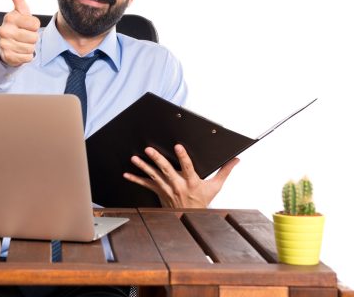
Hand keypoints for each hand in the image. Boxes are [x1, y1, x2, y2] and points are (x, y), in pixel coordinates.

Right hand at [0, 0, 40, 66]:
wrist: (6, 46)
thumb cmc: (17, 26)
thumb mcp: (19, 10)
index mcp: (10, 17)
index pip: (35, 24)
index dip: (34, 26)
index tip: (26, 25)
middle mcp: (4, 30)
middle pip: (34, 37)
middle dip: (32, 38)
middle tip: (24, 36)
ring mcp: (4, 44)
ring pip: (31, 48)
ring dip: (29, 47)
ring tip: (21, 43)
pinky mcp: (7, 56)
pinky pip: (27, 57)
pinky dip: (26, 56)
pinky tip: (19, 52)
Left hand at [124, 144, 238, 207]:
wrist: (190, 217)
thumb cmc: (202, 200)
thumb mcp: (215, 186)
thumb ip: (225, 171)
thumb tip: (236, 159)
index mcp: (192, 182)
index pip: (187, 167)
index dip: (183, 157)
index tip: (178, 146)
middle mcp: (178, 185)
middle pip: (166, 170)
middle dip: (157, 159)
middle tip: (149, 149)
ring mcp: (167, 189)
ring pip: (153, 176)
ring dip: (143, 167)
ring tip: (134, 158)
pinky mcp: (159, 192)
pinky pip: (146, 185)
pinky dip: (135, 179)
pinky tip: (126, 174)